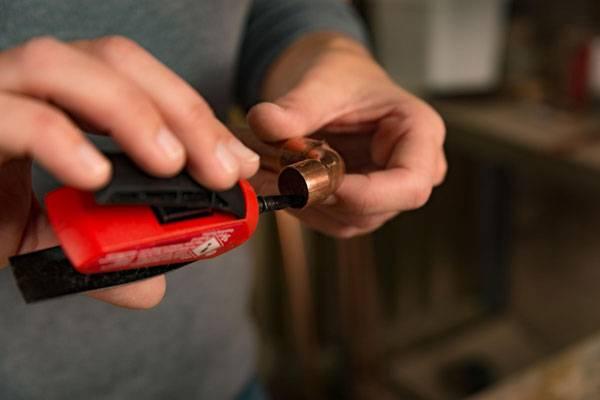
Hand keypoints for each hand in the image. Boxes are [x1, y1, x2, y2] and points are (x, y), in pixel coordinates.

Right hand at [0, 36, 258, 307]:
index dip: (194, 116)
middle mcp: (27, 83)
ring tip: (172, 164)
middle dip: (180, 111)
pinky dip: (58, 140)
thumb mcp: (51, 235)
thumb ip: (101, 252)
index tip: (237, 162)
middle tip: (223, 169)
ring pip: (62, 66)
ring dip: (129, 112)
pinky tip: (95, 176)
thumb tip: (154, 287)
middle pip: (115, 59)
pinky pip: (11, 116)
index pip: (141, 82)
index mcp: (63, 98)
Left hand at [248, 33, 445, 237]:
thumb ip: (296, 107)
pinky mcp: (358, 204)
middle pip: (375, 209)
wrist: (331, 83)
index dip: (364, 195)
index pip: (410, 184)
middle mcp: (411, 170)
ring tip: (268, 170)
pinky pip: (330, 219)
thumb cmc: (341, 76)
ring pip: (348, 221)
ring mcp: (385, 193)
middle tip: (275, 172)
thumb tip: (263, 122)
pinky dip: (300, 203)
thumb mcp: (320, 83)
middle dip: (321, 195)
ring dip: (304, 202)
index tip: (315, 183)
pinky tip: (277, 181)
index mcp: (419, 133)